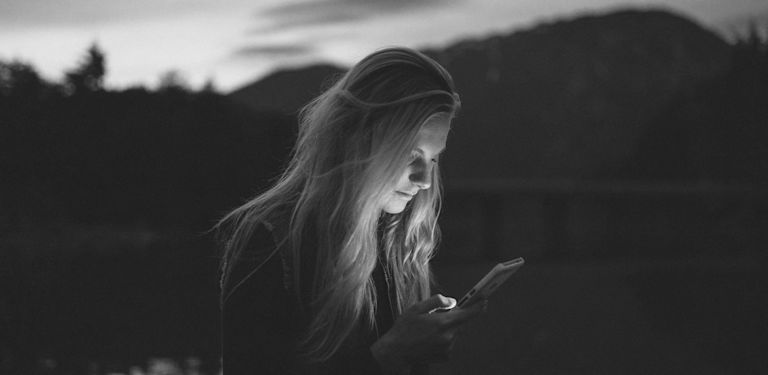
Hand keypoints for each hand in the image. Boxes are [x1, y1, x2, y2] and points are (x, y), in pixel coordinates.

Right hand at [370, 294, 485, 372]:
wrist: (396, 352)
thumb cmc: (405, 328)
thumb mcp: (417, 308)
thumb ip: (437, 302)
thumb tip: (453, 301)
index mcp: (443, 322)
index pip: (468, 313)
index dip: (478, 306)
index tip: (484, 300)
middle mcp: (448, 336)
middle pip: (462, 323)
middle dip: (456, 317)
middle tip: (442, 314)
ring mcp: (448, 348)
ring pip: (456, 333)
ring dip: (449, 328)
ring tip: (430, 329)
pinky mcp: (445, 356)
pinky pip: (450, 343)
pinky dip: (445, 338)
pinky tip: (430, 338)